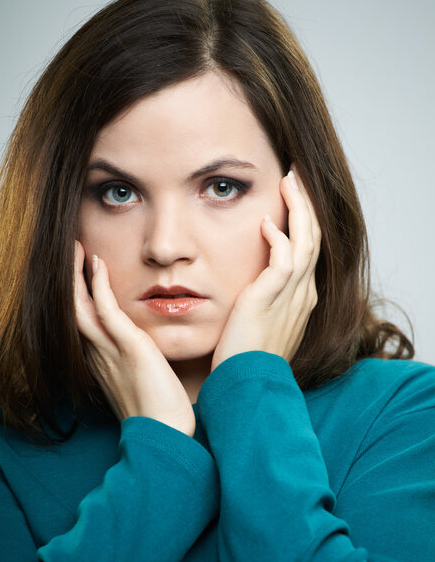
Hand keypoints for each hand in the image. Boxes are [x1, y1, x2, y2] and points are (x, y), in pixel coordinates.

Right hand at [74, 241, 195, 436]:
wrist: (166, 434)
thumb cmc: (160, 412)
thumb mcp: (143, 382)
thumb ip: (138, 364)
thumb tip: (147, 353)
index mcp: (102, 362)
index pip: (84, 322)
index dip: (79, 296)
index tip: (84, 275)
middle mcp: (98, 355)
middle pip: (73, 310)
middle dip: (70, 281)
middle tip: (74, 253)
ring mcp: (110, 351)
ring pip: (80, 307)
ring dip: (76, 276)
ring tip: (79, 249)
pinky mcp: (128, 347)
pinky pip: (106, 310)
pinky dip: (98, 285)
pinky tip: (98, 264)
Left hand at [211, 164, 320, 371]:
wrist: (248, 384)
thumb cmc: (249, 356)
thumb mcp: (262, 323)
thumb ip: (263, 299)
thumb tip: (254, 284)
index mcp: (302, 297)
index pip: (309, 249)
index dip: (304, 221)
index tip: (293, 198)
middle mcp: (304, 292)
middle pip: (313, 237)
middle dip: (306, 204)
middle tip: (295, 177)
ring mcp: (292, 294)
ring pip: (306, 240)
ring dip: (298, 208)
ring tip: (288, 182)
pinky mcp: (273, 297)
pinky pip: (285, 258)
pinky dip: (279, 237)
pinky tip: (267, 222)